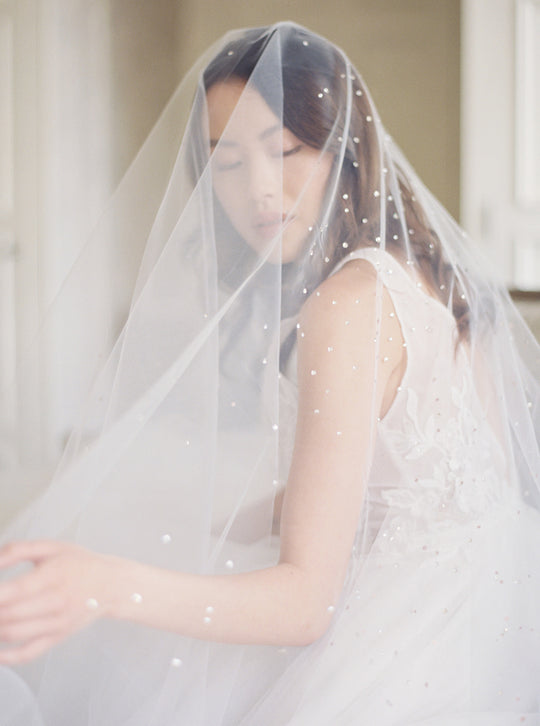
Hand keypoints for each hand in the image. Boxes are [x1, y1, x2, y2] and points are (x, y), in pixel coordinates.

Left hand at [0, 540, 116, 663]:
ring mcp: (57, 622)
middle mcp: (55, 601)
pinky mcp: (58, 637)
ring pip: (13, 633)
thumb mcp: (52, 547)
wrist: (112, 585)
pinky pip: (29, 653)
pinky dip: (6, 657)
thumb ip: (18, 550)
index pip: (13, 590)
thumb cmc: (79, 562)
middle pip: (8, 615)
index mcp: (53, 575)